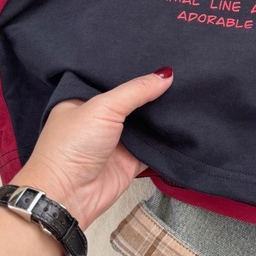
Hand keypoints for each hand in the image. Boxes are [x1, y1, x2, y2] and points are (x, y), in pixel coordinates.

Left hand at [12, 68, 173, 229]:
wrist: (68, 196)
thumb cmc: (71, 147)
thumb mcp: (103, 107)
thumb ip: (136, 90)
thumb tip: (167, 74)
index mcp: (84, 101)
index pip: (114, 79)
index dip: (135, 70)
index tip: (161, 58)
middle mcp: (100, 120)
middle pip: (134, 101)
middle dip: (153, 92)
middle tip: (180, 75)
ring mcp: (116, 141)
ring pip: (146, 123)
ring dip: (162, 115)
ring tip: (188, 93)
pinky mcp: (130, 161)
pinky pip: (154, 146)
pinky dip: (167, 139)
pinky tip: (184, 123)